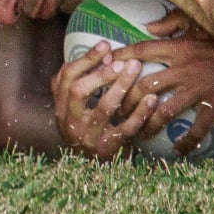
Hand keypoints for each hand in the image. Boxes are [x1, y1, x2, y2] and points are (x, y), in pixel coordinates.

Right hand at [51, 41, 160, 160]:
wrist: (94, 168)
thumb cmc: (90, 126)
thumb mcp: (78, 105)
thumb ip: (86, 79)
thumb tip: (108, 51)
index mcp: (61, 106)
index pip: (65, 77)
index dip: (85, 60)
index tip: (106, 45)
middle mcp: (69, 121)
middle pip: (78, 92)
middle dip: (101, 73)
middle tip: (123, 61)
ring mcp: (88, 137)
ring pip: (103, 108)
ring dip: (121, 86)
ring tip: (136, 68)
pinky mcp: (107, 149)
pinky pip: (125, 129)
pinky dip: (139, 113)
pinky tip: (152, 99)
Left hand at [117, 10, 213, 155]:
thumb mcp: (202, 22)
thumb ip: (174, 21)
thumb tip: (147, 26)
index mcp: (180, 46)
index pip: (142, 50)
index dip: (120, 58)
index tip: (103, 66)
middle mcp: (185, 67)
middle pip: (143, 85)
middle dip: (125, 100)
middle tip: (114, 112)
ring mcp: (200, 88)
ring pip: (163, 110)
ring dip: (146, 125)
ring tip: (137, 135)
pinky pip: (196, 128)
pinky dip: (185, 142)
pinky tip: (177, 149)